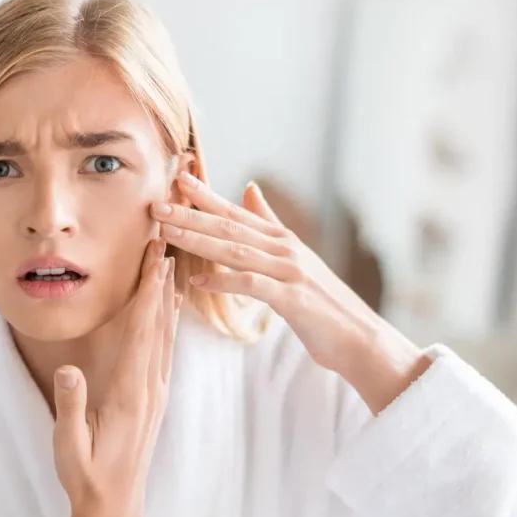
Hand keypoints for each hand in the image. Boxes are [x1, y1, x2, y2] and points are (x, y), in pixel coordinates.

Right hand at [51, 237, 180, 516]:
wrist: (115, 507)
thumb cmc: (87, 478)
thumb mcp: (67, 448)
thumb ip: (69, 409)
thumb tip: (66, 370)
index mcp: (129, 394)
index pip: (141, 332)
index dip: (148, 293)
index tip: (156, 259)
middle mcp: (149, 387)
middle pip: (159, 322)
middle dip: (162, 278)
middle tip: (167, 240)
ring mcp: (155, 391)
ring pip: (165, 332)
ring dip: (167, 293)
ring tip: (170, 259)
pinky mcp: (153, 396)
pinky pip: (164, 348)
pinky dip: (168, 320)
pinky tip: (171, 304)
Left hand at [152, 172, 429, 414]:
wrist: (360, 337)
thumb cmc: (322, 301)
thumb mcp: (294, 256)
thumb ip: (269, 222)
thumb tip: (249, 186)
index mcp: (280, 238)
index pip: (235, 212)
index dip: (204, 196)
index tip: (176, 180)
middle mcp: (284, 248)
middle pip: (229, 227)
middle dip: (190, 215)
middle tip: (156, 205)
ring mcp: (289, 271)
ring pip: (236, 251)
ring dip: (198, 240)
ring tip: (168, 232)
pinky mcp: (293, 299)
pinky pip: (252, 286)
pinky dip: (225, 282)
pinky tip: (198, 282)